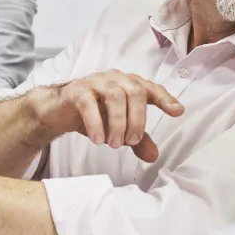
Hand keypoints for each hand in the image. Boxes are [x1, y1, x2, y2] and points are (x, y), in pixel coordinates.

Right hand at [26, 70, 182, 162]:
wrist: (57, 111)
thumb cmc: (92, 114)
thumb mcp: (117, 129)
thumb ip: (137, 140)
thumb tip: (154, 156)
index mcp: (128, 85)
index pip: (150, 88)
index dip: (165, 99)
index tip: (177, 112)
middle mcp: (114, 78)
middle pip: (135, 92)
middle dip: (137, 120)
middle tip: (131, 141)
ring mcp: (95, 82)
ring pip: (115, 96)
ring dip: (118, 123)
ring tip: (113, 144)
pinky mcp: (76, 90)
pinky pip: (89, 103)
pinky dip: (96, 123)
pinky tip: (97, 139)